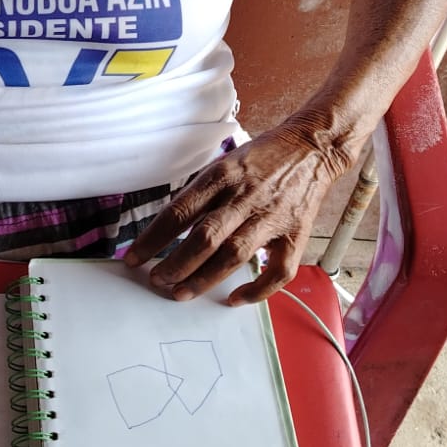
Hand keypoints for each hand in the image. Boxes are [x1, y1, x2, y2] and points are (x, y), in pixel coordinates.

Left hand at [125, 123, 351, 303]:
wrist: (312, 147)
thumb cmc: (262, 158)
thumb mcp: (224, 164)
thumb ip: (201, 194)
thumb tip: (168, 229)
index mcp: (222, 175)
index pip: (179, 212)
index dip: (153, 239)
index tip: (133, 259)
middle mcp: (245, 196)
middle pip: (204, 237)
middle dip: (175, 264)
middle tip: (157, 281)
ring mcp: (272, 217)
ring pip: (234, 255)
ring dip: (204, 278)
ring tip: (180, 293)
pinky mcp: (296, 234)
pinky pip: (278, 271)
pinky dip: (256, 290)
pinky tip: (234, 299)